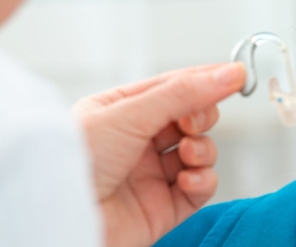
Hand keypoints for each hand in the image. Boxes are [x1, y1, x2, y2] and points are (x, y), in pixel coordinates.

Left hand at [71, 62, 244, 246]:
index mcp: (121, 110)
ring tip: (187, 154)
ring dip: (202, 149)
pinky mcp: (162, 207)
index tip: (237, 74)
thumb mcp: (129, 114)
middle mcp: (137, 141)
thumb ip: (183, 93)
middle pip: (191, 118)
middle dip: (201, 116)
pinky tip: (188, 179)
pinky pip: (199, 187)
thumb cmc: (74, 164)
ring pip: (199, 151)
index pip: (173, 86)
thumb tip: (228, 73)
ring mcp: (150, 174)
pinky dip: (202, 181)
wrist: (58, 222)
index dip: (205, 79)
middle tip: (194, 121)